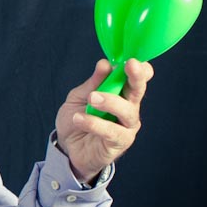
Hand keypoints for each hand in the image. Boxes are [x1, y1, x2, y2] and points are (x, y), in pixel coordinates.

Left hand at [55, 58, 153, 182]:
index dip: (139, 69)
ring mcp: (126, 127)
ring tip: (92, 99)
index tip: (133, 60)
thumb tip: (105, 63)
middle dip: (136, 77)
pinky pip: (111, 131)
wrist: (66, 147)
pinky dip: (95, 123)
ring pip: (127, 111)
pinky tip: (79, 118)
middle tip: (130, 66)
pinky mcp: (119, 143)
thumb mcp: (79, 97)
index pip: (136, 79)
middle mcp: (128, 108)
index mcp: (120, 93)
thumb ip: (93, 83)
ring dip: (110, 101)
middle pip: (138, 91)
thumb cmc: (76, 119)